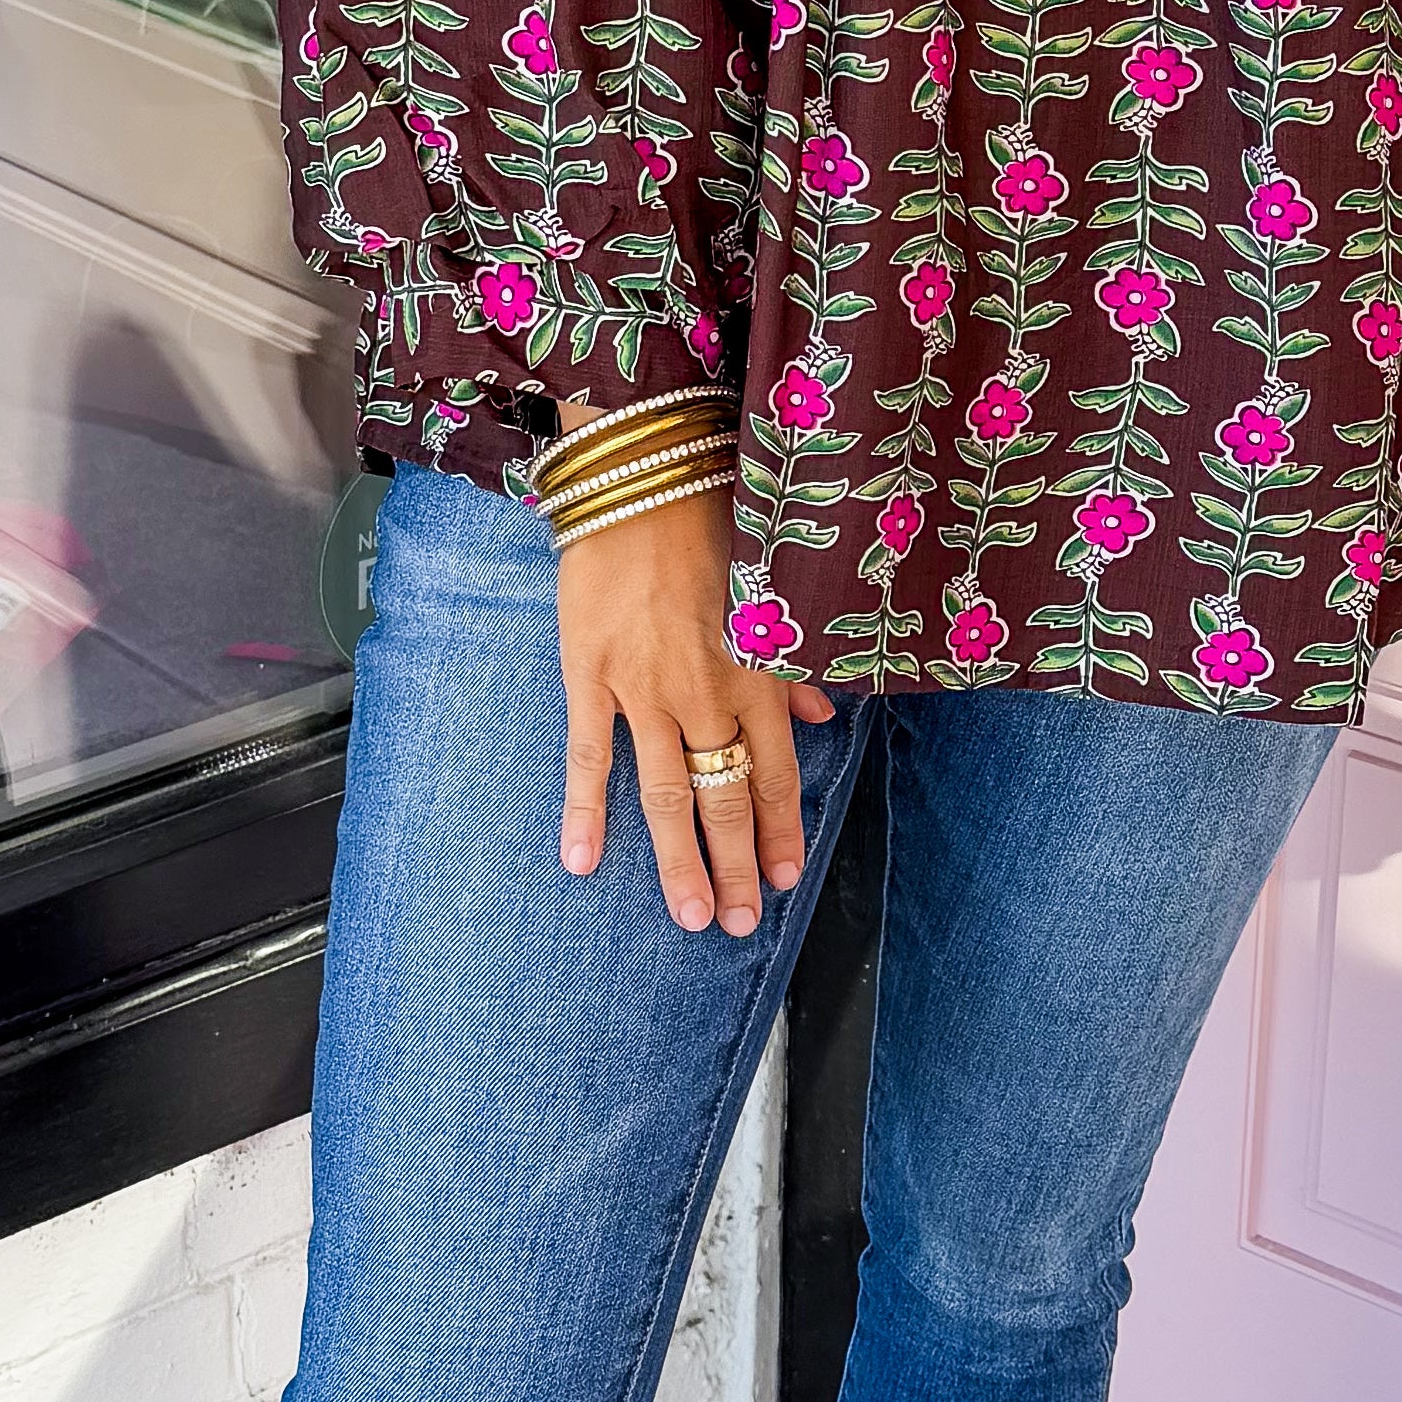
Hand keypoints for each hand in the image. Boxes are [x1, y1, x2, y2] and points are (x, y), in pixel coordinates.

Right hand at [557, 483, 834, 931]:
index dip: (777, 831)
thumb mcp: (770, 591)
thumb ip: (792, 665)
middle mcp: (706, 693)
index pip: (775, 772)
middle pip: (725, 797)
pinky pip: (589, 757)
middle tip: (737, 924)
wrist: (641, 476)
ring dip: (680, 860)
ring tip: (689, 917)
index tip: (780, 879)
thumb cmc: (712, 524)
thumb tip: (818, 719)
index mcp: (755, 673)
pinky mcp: (589, 676)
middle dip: (734, 866)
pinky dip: (585, 812)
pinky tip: (583, 862)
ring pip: (667, 794)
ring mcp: (644, 690)